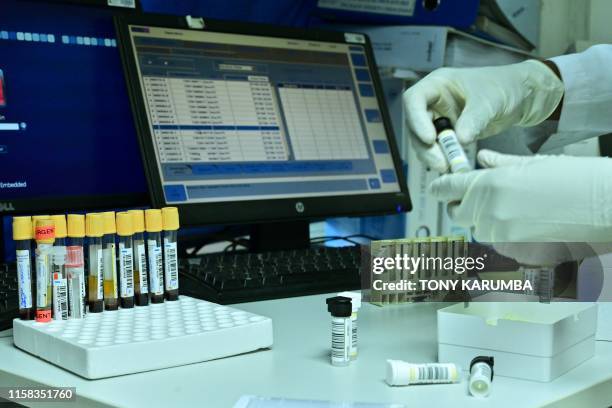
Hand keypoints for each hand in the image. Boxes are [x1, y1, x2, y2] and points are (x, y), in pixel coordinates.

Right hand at [403, 60, 563, 171]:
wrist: (524, 96)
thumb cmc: (506, 87)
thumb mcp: (490, 101)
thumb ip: (474, 120)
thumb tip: (459, 141)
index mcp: (438, 84)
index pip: (414, 100)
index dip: (416, 120)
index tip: (430, 139)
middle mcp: (434, 101)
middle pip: (415, 125)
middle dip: (425, 146)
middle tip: (440, 163)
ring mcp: (440, 118)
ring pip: (424, 140)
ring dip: (432, 156)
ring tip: (448, 167)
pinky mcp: (449, 133)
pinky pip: (439, 148)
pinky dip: (443, 158)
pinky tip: (453, 166)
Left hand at [429, 150, 611, 243]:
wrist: (605, 205)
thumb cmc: (574, 178)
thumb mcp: (532, 164)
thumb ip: (499, 164)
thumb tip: (481, 159)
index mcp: (488, 184)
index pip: (445, 189)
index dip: (439, 188)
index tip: (438, 188)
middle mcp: (488, 211)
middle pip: (456, 213)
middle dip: (463, 205)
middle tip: (480, 197)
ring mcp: (501, 235)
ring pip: (478, 229)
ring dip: (485, 220)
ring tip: (515, 207)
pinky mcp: (515, 251)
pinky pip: (498, 243)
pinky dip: (504, 234)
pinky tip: (526, 222)